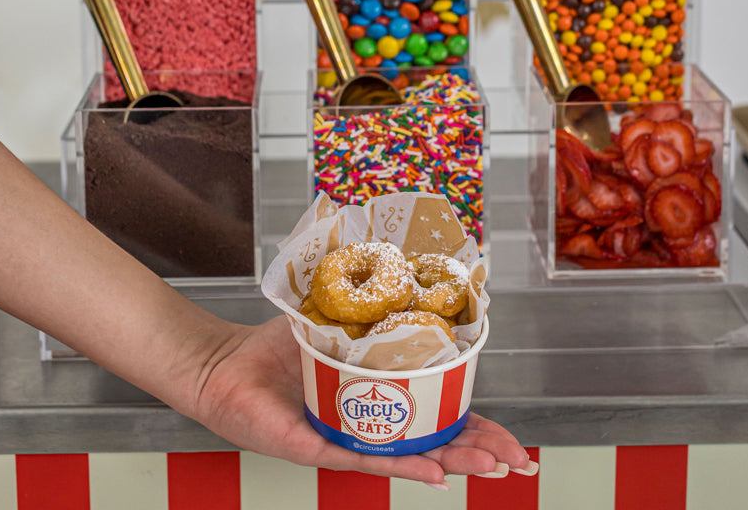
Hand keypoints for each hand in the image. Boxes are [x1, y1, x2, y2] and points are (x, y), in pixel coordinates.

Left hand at [190, 315, 534, 485]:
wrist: (228, 363)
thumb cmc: (280, 346)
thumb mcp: (338, 320)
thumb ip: (372, 307)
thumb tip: (410, 273)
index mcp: (380, 396)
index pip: (438, 415)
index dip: (477, 426)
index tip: (512, 439)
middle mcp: (371, 423)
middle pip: (436, 442)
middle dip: (481, 451)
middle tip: (519, 462)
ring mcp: (350, 438)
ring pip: (412, 457)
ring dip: (455, 461)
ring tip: (493, 466)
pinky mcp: (321, 446)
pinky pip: (368, 458)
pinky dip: (404, 466)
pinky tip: (437, 474)